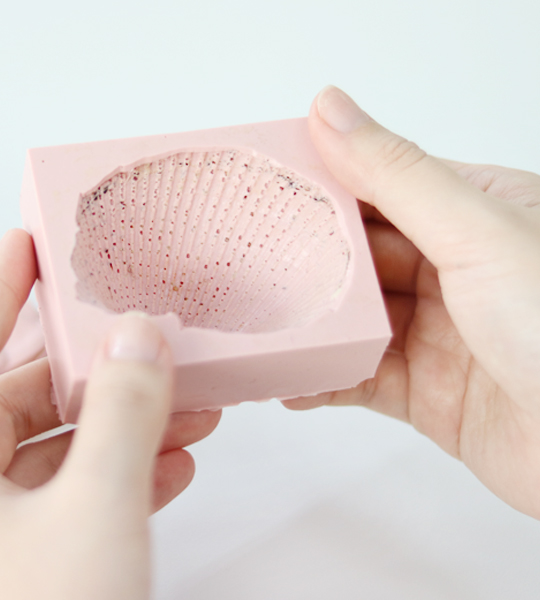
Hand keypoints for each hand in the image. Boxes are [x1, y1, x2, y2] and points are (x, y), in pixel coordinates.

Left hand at [0, 229, 220, 599]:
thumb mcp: (96, 510)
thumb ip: (122, 414)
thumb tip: (134, 338)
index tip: (26, 242)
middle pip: (9, 405)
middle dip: (89, 377)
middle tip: (139, 342)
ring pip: (40, 460)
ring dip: (112, 435)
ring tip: (184, 411)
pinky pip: (51, 509)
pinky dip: (104, 485)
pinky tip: (166, 471)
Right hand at [284, 85, 539, 518]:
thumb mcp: (479, 234)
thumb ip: (396, 175)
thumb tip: (331, 110)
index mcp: (481, 212)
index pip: (382, 182)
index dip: (321, 179)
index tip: (261, 179)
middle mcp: (459, 269)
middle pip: (357, 254)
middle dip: (301, 256)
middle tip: (237, 253)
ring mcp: (441, 333)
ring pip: (351, 318)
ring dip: (305, 321)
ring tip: (251, 316)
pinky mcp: (427, 393)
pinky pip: (356, 378)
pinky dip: (318, 379)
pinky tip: (285, 377)